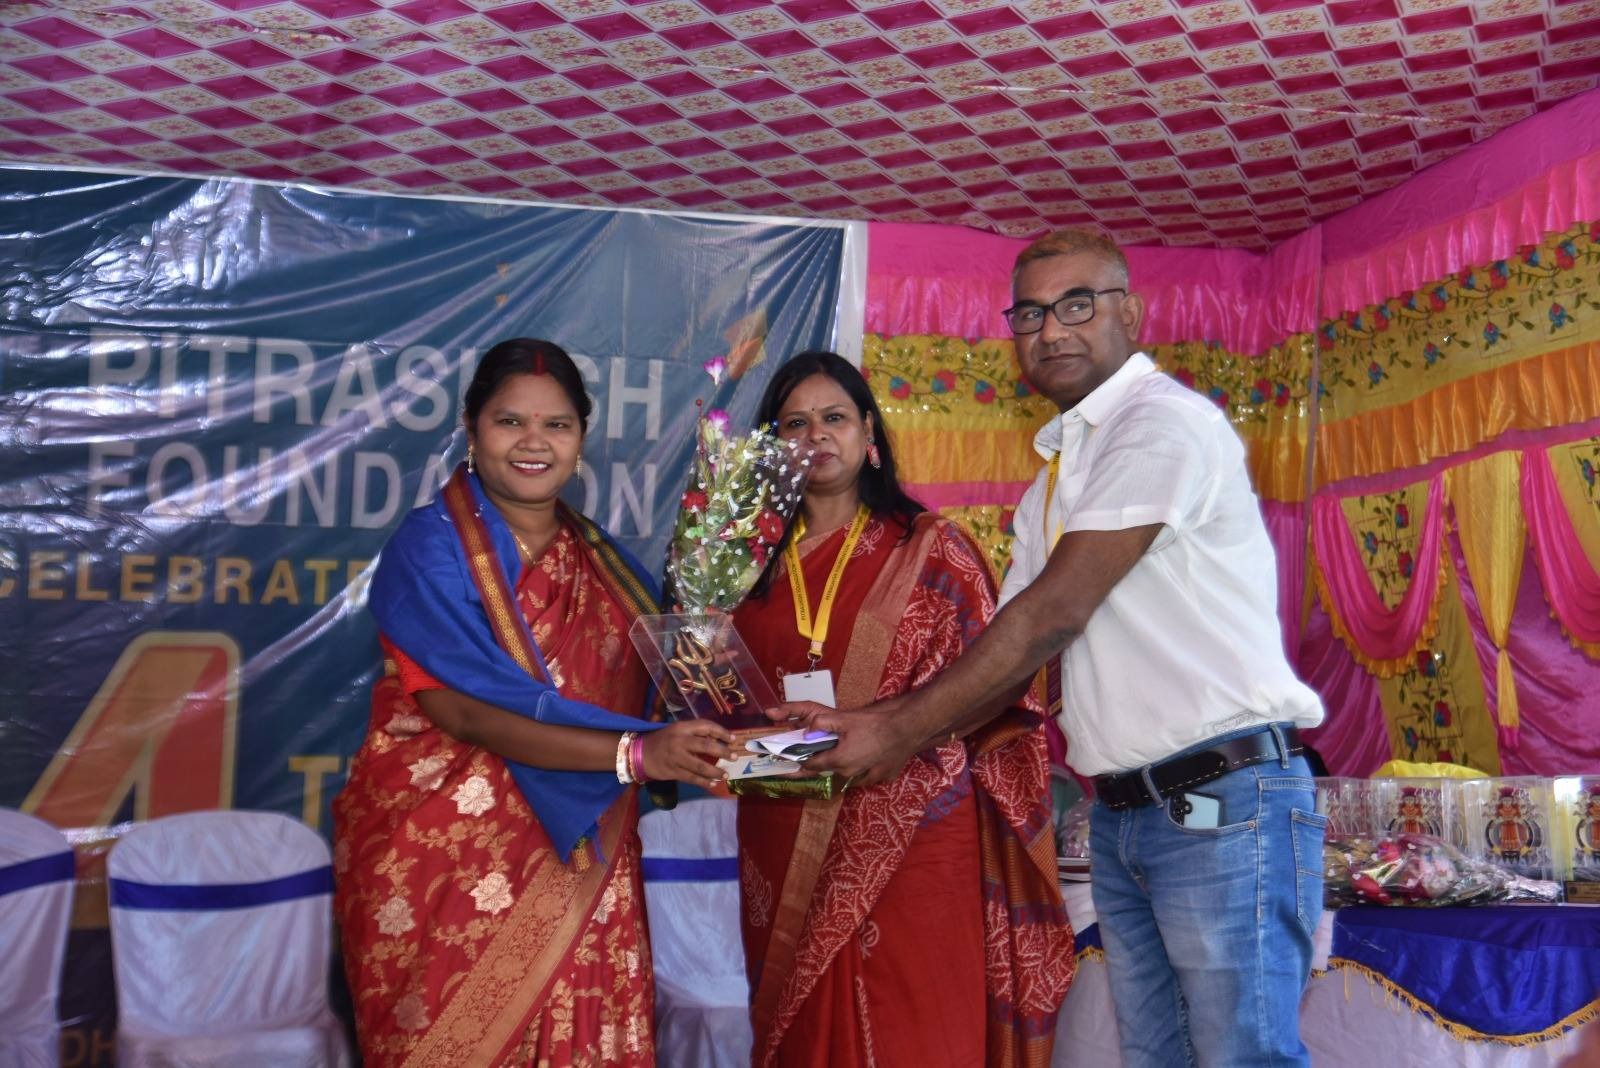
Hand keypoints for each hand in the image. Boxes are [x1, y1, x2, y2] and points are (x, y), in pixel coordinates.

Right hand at [641, 721, 739, 788]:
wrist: (639, 754)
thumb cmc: (662, 740)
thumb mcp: (677, 730)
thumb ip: (694, 733)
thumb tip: (718, 738)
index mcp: (682, 727)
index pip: (705, 726)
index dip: (721, 732)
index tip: (733, 739)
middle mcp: (679, 741)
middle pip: (706, 746)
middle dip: (723, 752)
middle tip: (734, 757)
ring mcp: (676, 757)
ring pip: (700, 766)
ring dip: (715, 771)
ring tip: (725, 774)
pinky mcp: (673, 771)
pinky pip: (692, 778)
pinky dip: (704, 782)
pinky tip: (713, 783)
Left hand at [777, 697, 915, 788]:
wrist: (907, 730)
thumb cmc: (875, 724)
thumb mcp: (845, 719)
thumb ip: (822, 723)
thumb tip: (806, 730)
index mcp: (839, 760)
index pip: (813, 765)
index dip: (801, 764)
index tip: (792, 764)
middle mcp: (851, 773)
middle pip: (831, 770)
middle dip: (825, 762)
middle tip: (822, 753)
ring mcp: (869, 777)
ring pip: (850, 776)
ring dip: (845, 768)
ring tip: (848, 756)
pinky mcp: (883, 777)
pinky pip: (868, 776)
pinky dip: (865, 770)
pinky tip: (868, 761)